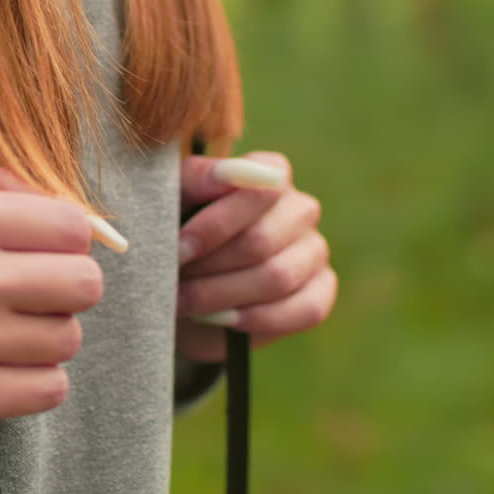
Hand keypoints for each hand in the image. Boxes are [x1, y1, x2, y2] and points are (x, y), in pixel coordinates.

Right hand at [0, 176, 102, 440]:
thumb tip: (37, 198)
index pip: (72, 225)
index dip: (66, 238)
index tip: (47, 250)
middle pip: (85, 283)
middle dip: (65, 286)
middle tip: (35, 293)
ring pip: (69, 337)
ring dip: (46, 335)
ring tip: (8, 331)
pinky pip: (50, 387)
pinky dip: (33, 379)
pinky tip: (0, 365)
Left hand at [175, 152, 336, 361]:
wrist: (182, 285)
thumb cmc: (177, 232)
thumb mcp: (174, 200)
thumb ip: (196, 178)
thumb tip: (221, 174)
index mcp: (270, 174)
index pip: (262, 188)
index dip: (217, 223)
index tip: (178, 249)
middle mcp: (300, 209)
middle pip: (262, 240)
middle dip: (210, 266)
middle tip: (173, 281)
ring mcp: (314, 251)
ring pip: (278, 277)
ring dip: (222, 294)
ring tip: (184, 301)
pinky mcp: (320, 292)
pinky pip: (305, 310)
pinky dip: (255, 319)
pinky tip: (221, 319)